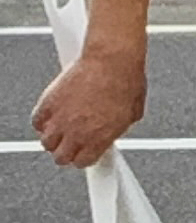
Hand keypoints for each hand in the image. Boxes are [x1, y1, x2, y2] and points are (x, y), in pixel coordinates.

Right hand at [31, 49, 145, 167]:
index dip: (84, 158)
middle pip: (61, 157)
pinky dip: (42, 121)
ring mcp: (61, 119)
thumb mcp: (132, 113)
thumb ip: (117, 129)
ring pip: (46, 142)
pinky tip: (52, 117)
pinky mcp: (49, 103)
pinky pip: (37, 121)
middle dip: (67, 152)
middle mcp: (78, 133)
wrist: (112, 59)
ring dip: (53, 138)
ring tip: (63, 130)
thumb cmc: (127, 81)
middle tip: (72, 143)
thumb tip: (112, 133)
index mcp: (100, 138)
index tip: (85, 153)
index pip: (83, 162)